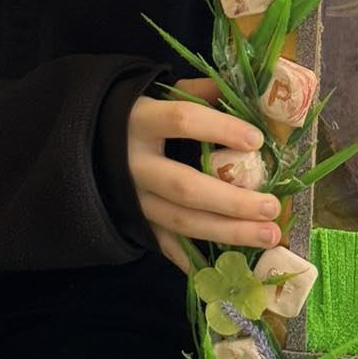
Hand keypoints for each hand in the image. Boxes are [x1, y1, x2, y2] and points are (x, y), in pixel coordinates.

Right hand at [127, 77, 281, 270]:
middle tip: (272, 207)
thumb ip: (201, 93)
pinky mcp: (135, 221)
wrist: (86, 141)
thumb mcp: (161, 93)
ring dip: (227, 232)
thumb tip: (247, 92)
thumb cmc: (138, 115)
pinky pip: (167, 245)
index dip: (220, 130)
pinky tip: (229, 266)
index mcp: (142, 120)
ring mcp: (134, 199)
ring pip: (181, 221)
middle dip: (232, 201)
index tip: (257, 140)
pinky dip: (196, 260)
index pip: (182, 121)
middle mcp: (134, 164)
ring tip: (269, 235)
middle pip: (186, 187)